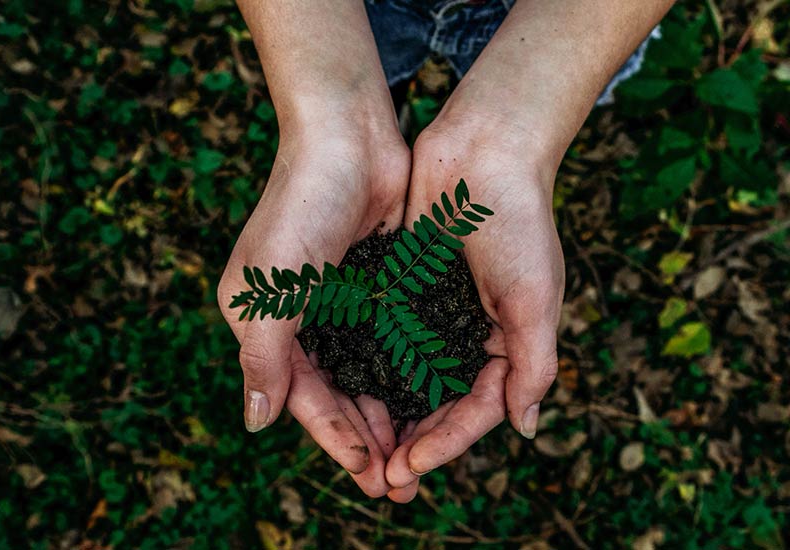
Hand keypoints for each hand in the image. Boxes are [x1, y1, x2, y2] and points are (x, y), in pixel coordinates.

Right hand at [217, 121, 409, 497]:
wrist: (348, 137)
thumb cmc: (301, 207)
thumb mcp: (271, 288)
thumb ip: (263, 357)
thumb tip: (256, 423)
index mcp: (266, 323)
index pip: (302, 396)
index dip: (335, 438)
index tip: (369, 474)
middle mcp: (302, 318)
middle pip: (337, 393)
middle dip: (366, 438)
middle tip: (400, 483)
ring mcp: (342, 302)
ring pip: (368, 373)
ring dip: (390, 413)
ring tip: (418, 454)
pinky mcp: (377, 285)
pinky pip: (392, 341)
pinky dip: (407, 372)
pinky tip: (430, 399)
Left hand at [385, 115, 564, 501]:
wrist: (483, 151)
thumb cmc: (518, 221)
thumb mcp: (535, 297)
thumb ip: (533, 364)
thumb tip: (525, 428)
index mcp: (508, 342)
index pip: (477, 409)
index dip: (447, 442)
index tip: (411, 467)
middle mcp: (470, 333)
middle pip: (439, 402)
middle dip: (414, 440)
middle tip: (381, 477)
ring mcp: (436, 311)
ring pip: (408, 377)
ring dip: (388, 413)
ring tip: (361, 447)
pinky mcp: (405, 287)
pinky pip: (386, 336)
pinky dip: (370, 365)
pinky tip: (346, 389)